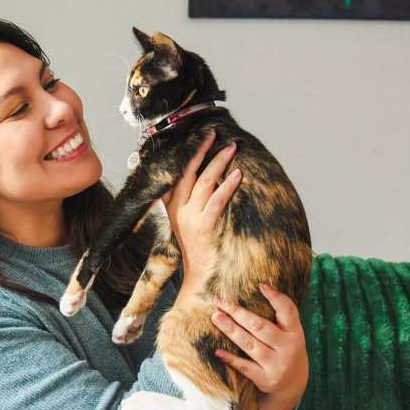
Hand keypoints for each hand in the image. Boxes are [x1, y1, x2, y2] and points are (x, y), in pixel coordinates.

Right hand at [163, 129, 240, 293]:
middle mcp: (178, 211)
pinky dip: (227, 187)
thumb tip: (202, 177)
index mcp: (172, 207)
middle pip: (187, 173)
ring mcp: (190, 219)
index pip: (176, 174)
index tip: (198, 137)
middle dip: (200, 150)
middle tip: (213, 134)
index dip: (187, 154)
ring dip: (218, 163)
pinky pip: (216, 201)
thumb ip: (186, 202)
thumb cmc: (198, 248)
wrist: (199, 276)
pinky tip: (237, 175)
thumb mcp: (184, 223)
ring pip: (203, 182)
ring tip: (231, 148)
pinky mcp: (204, 227)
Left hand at [210, 283, 308, 409]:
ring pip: (250, 344)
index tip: (260, 285)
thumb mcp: (291, 335)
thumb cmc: (286, 351)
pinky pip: (244, 367)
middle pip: (260, 326)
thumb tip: (258, 288)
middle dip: (238, 312)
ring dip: (231, 329)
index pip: (288, 311)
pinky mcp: (265, 379)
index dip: (276, 298)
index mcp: (295, 333)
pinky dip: (230, 358)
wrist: (292, 387)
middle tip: (219, 301)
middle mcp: (288, 348)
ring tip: (216, 317)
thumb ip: (279, 318)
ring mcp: (276, 365)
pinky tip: (217, 350)